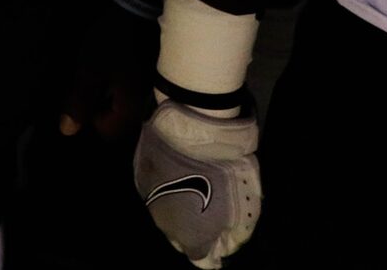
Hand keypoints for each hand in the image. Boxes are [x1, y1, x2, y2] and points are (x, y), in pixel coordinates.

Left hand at [60, 0, 162, 139]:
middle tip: (92, 82)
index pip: (109, 132)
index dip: (91, 118)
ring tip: (102, 72)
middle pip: (119, 120)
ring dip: (111, 94)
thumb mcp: (90, 70)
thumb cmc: (112, 41)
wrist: (140, 7)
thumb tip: (67, 131)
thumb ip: (80, 102)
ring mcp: (152, 89)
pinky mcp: (154, 74)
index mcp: (132, 107)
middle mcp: (147, 103)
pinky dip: (121, 83)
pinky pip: (134, 89)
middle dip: (102, 105)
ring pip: (126, 104)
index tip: (85, 94)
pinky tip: (115, 65)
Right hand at [134, 95, 260, 267]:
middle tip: (210, 208)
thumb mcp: (245, 208)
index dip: (214, 250)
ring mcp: (150, 200)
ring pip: (167, 214)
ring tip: (194, 188)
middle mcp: (165, 224)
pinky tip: (179, 172)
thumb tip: (226, 244)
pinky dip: (168, 187)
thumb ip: (234, 233)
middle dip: (195, 229)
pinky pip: (157, 192)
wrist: (194, 130)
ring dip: (180, 207)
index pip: (202, 259)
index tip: (222, 237)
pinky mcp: (141, 176)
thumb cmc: (224, 173)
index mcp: (190, 236)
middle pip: (181, 237)